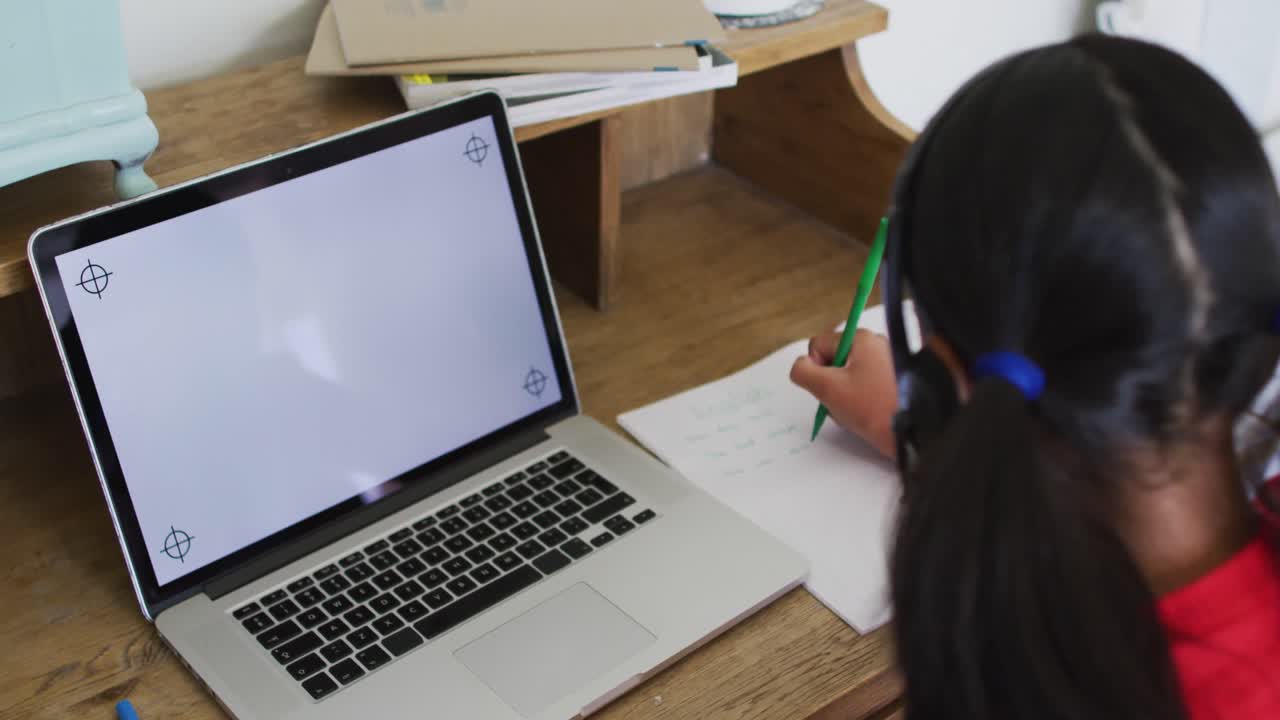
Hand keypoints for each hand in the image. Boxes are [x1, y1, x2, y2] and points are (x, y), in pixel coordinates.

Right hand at [790, 329, 897, 458]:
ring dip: (844, 396)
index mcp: (861, 339)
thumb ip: (803, 372)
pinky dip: (860, 401)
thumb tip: (799, 366)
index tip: (828, 387)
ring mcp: (886, 363)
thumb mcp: (828, 388)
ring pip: (848, 377)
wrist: (915, 431)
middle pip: (834, 361)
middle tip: (843, 402)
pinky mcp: (893, 381)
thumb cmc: (876, 409)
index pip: (819, 345)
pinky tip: (868, 415)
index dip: (815, 369)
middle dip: (831, 385)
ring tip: (858, 412)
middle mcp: (876, 345)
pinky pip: (864, 386)